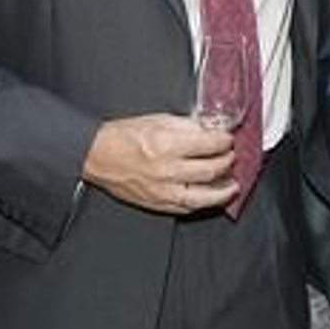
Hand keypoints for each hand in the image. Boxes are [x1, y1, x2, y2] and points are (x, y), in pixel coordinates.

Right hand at [81, 113, 237, 214]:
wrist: (97, 156)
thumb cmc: (123, 136)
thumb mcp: (158, 119)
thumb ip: (187, 125)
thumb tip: (209, 129)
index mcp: (166, 144)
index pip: (209, 145)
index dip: (224, 141)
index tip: (227, 139)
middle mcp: (166, 170)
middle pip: (211, 170)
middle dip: (227, 162)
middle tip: (230, 156)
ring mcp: (162, 190)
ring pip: (202, 197)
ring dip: (223, 191)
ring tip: (232, 185)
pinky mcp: (156, 203)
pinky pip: (185, 208)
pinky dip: (202, 204)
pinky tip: (210, 198)